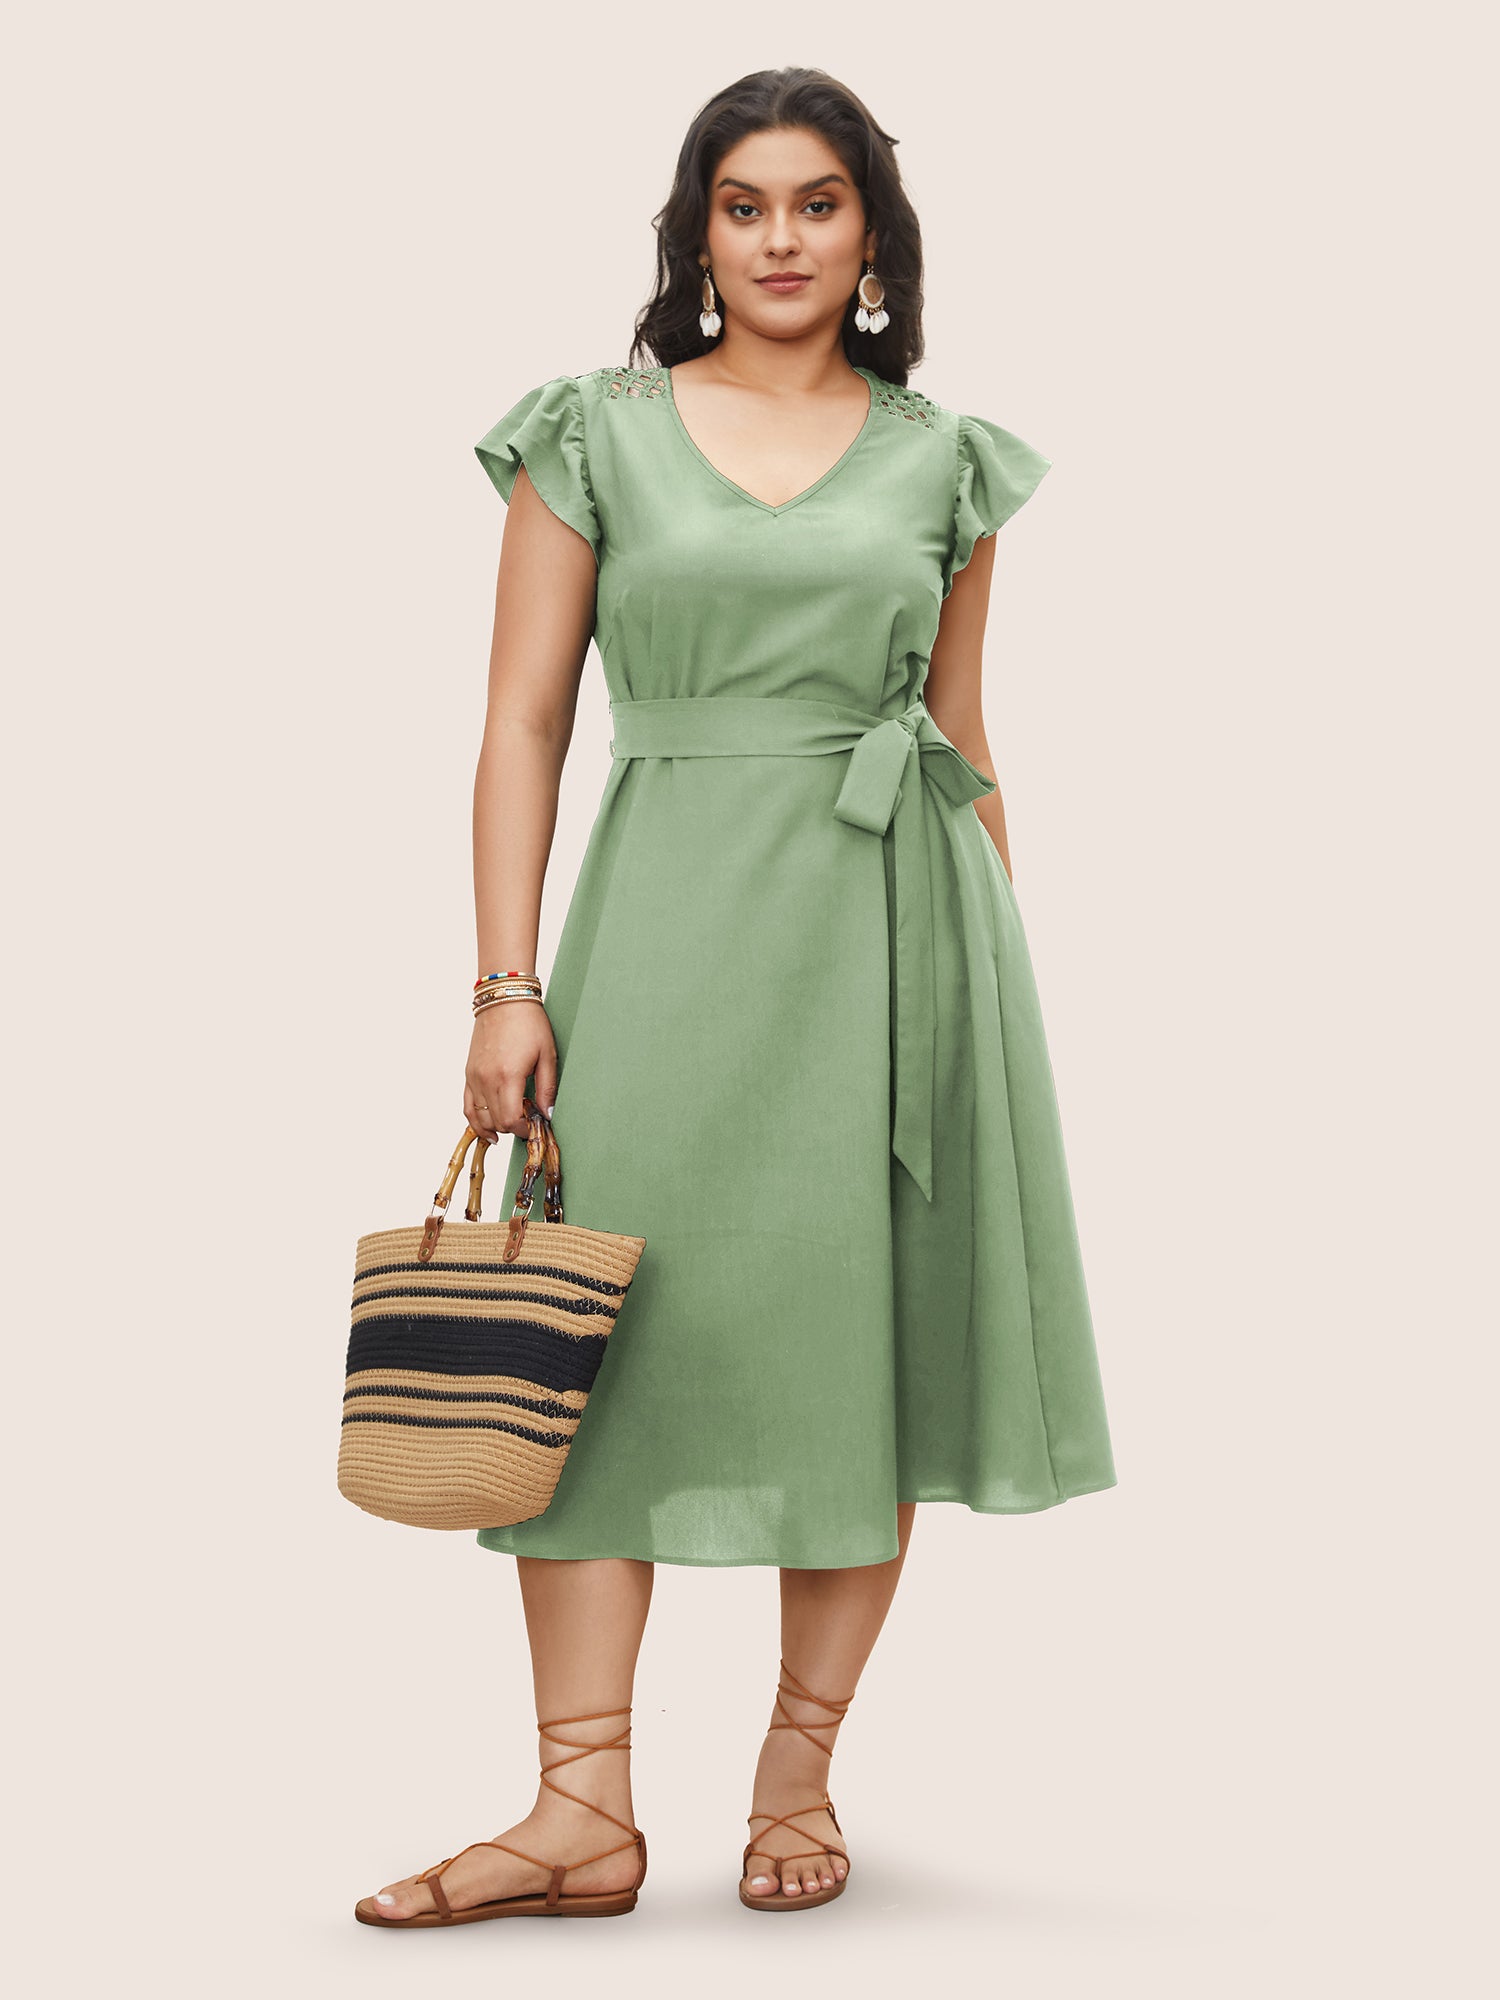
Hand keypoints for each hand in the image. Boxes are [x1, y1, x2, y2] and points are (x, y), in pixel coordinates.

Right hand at [465, 1001, 557, 1144]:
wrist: (504, 999)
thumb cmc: (529, 1023)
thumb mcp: (547, 1055)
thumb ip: (547, 1088)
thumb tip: (548, 1114)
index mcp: (508, 1076)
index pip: (511, 1120)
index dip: (525, 1130)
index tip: (535, 1126)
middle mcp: (487, 1079)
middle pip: (497, 1122)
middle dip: (514, 1128)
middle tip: (529, 1121)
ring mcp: (474, 1077)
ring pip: (480, 1118)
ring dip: (497, 1126)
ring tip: (512, 1123)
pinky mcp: (469, 1073)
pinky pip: (467, 1106)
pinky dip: (476, 1121)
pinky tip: (488, 1129)